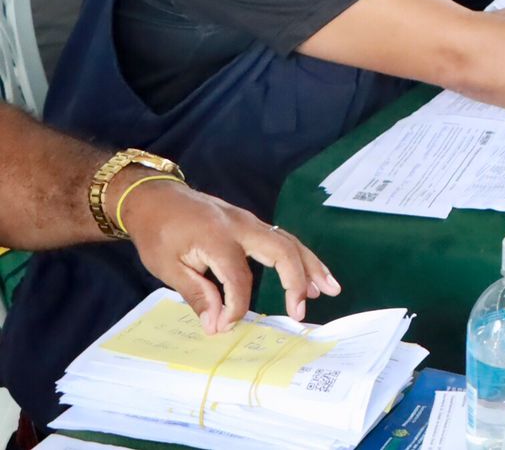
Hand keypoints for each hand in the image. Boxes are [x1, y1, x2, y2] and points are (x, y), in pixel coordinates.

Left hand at [119, 177, 339, 332]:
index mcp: (218, 238)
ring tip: (330, 289)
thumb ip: (197, 294)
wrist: (156, 198)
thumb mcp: (167, 267)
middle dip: (297, 281)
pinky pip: (283, 239)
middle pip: (282, 251)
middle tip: (302, 310)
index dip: (236, 306)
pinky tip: (311, 274)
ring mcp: (251, 222)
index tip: (226, 326)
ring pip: (290, 242)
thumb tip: (217, 325)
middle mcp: (242, 226)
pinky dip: (301, 258)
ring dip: (311, 266)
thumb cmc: (157, 233)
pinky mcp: (252, 224)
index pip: (239, 277)